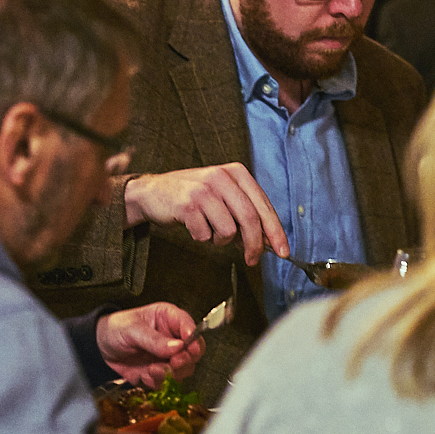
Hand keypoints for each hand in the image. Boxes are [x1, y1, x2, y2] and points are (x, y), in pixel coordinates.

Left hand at [97, 303, 203, 388]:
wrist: (99, 347)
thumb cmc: (116, 328)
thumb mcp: (133, 329)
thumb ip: (154, 339)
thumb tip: (177, 347)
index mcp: (169, 319)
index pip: (190, 327)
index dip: (193, 338)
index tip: (190, 347)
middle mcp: (172, 338)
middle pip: (193, 352)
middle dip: (185, 360)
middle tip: (174, 363)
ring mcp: (167, 357)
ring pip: (183, 370)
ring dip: (170, 373)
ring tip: (152, 369)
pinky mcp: (159, 373)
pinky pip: (166, 382)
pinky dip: (156, 381)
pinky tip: (144, 374)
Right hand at [124, 164, 289, 265]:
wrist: (152, 192)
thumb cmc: (193, 197)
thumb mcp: (223, 197)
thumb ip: (245, 214)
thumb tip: (269, 242)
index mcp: (236, 173)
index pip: (263, 205)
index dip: (275, 232)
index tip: (283, 252)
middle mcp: (221, 177)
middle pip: (250, 219)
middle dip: (254, 245)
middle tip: (253, 260)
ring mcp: (203, 190)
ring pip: (228, 230)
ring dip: (221, 240)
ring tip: (210, 231)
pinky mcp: (187, 205)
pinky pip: (205, 235)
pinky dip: (202, 238)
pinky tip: (194, 227)